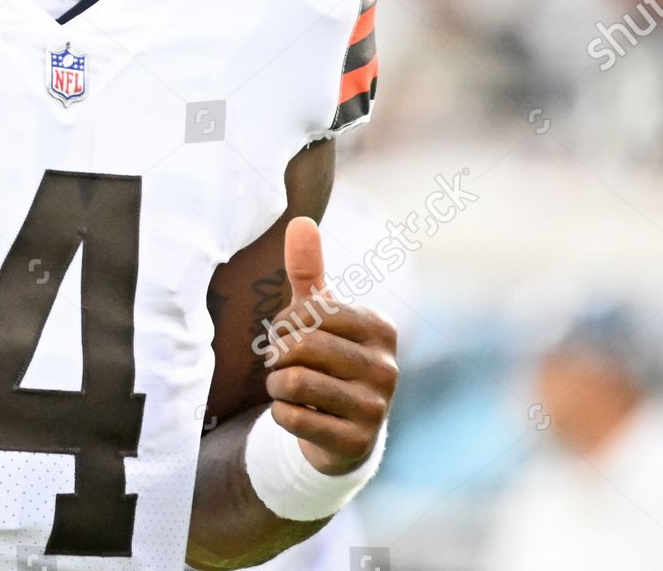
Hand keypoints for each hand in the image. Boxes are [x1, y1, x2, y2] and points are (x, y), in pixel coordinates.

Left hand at [262, 216, 397, 475]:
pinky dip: (280, 414)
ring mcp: (376, 408)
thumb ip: (308, 270)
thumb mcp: (319, 314)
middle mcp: (386, 368)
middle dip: (276, 355)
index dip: (284, 324)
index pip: (309, 312)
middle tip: (282, 364)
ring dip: (275, 386)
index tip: (290, 336)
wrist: (344, 430)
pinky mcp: (356, 443)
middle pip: (299, 347)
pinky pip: (292, 418)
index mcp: (379, 328)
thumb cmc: (328, 358)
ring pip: (293, 382)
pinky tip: (296, 412)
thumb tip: (300, 220)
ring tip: (287, 388)